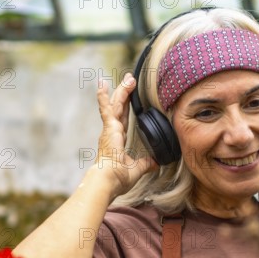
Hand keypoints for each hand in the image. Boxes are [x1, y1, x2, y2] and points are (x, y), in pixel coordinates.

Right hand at [96, 73, 156, 194]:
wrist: (109, 179)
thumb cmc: (118, 178)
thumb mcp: (137, 169)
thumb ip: (146, 164)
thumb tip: (155, 163)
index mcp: (116, 140)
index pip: (122, 118)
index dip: (125, 106)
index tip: (128, 96)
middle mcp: (111, 132)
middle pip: (119, 107)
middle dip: (124, 93)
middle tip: (130, 80)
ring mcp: (109, 129)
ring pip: (116, 104)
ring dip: (122, 90)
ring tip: (129, 78)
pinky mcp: (109, 127)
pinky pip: (107, 108)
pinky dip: (104, 96)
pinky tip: (103, 83)